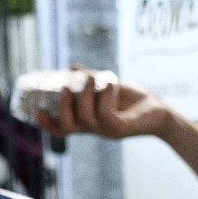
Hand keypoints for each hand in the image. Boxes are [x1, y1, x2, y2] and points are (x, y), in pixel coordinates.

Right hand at [33, 69, 169, 142]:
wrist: (161, 112)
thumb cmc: (134, 101)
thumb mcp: (108, 87)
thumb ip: (89, 79)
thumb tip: (70, 68)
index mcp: (88, 121)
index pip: (61, 129)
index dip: (46, 123)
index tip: (36, 110)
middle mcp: (94, 129)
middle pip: (67, 127)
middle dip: (62, 107)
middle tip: (65, 87)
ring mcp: (107, 130)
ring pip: (86, 117)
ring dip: (87, 94)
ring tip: (95, 77)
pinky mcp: (121, 129)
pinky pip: (106, 114)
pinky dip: (105, 95)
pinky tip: (110, 83)